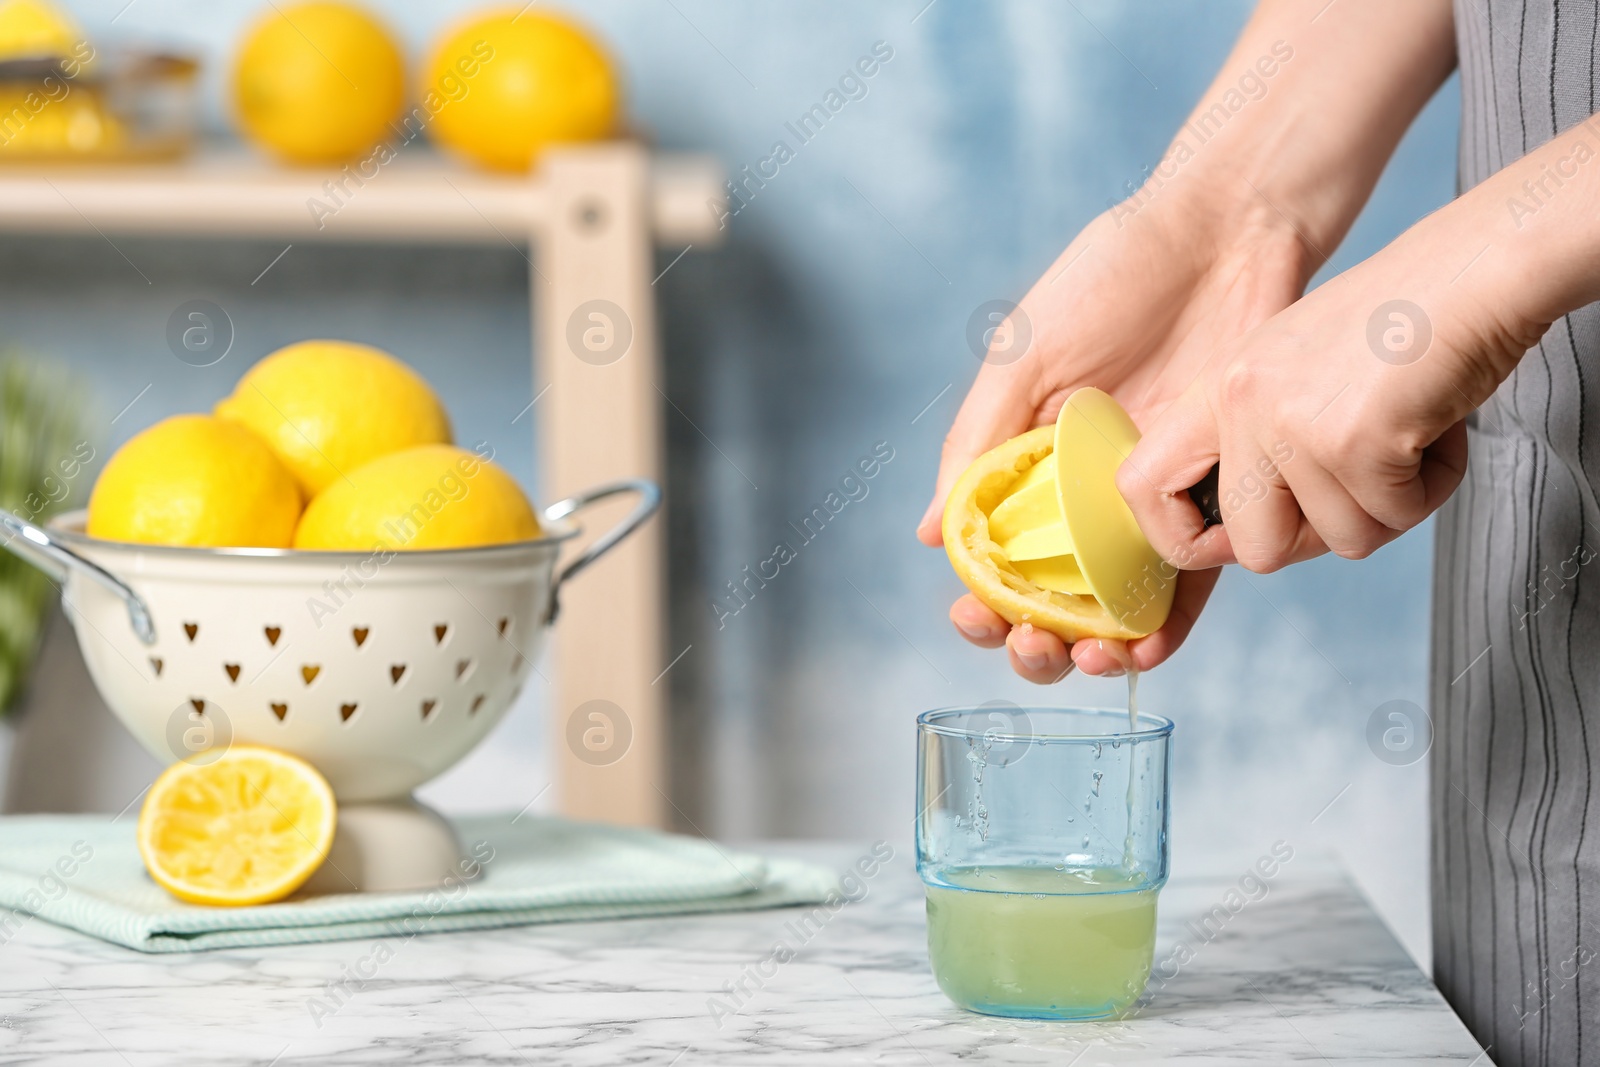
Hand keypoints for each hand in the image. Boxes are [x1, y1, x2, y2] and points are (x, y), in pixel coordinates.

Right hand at [919, 193, 1311, 680]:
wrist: (1226, 234)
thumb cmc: (1113, 277)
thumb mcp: (1025, 355)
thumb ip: (978, 443)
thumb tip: (933, 536)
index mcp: (1030, 463)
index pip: (994, 559)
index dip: (980, 603)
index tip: (975, 617)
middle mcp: (1086, 495)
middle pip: (1052, 600)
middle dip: (1035, 644)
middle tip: (1034, 647)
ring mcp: (1151, 503)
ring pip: (1117, 608)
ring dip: (1098, 652)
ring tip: (1093, 659)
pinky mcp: (1217, 499)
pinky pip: (1192, 584)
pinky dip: (1168, 629)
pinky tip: (1148, 646)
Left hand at [1118, 203, 1538, 573]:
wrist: (1477, 267)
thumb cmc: (1406, 320)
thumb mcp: (1299, 372)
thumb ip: (1264, 442)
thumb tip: (1250, 536)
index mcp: (1219, 389)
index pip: (1141, 487)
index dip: (1187, 540)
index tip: (1235, 541)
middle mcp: (1240, 404)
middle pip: (1256, 549)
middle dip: (1321, 538)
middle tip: (1366, 487)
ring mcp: (1289, 422)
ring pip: (1340, 541)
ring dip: (1392, 506)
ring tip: (1411, 436)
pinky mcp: (1348, 440)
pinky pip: (1392, 517)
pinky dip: (1430, 488)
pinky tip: (1436, 428)